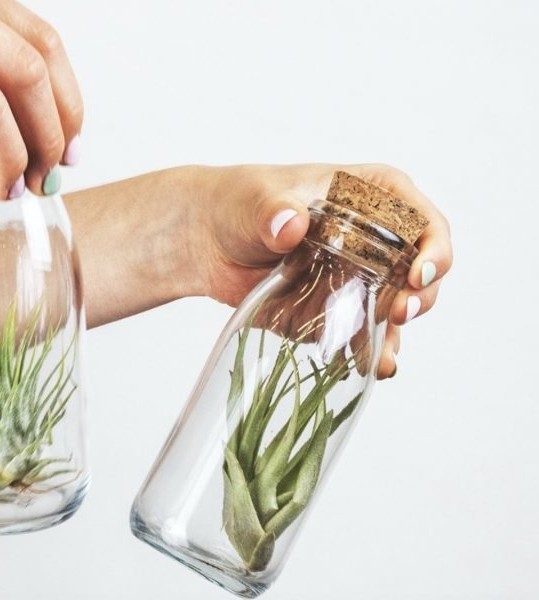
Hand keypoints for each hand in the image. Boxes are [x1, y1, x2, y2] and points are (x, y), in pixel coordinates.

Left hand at [192, 164, 452, 379]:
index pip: (422, 220)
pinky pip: (362, 334)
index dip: (433, 247)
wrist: (206, 240)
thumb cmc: (239, 202)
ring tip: (384, 357)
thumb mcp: (256, 199)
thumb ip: (274, 211)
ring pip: (396, 308)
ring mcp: (357, 279)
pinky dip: (368, 352)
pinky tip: (368, 368)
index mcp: (371, 197)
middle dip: (420, 296)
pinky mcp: (335, 311)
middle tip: (399, 313)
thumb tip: (291, 226)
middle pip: (420, 271)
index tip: (418, 273)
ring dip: (396, 333)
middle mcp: (374, 240)